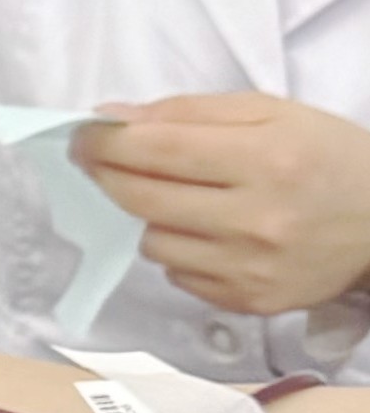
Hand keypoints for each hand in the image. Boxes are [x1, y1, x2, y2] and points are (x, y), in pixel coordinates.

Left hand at [75, 92, 369, 316]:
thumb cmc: (329, 158)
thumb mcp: (273, 111)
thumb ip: (189, 111)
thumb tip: (114, 116)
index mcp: (266, 159)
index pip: (156, 149)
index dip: (105, 142)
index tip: (83, 135)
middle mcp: (257, 219)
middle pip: (141, 197)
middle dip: (107, 174)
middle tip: (100, 160)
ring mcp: (252, 267)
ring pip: (152, 241)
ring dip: (150, 216)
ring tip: (182, 198)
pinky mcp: (250, 301)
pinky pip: (178, 276)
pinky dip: (181, 250)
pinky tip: (210, 232)